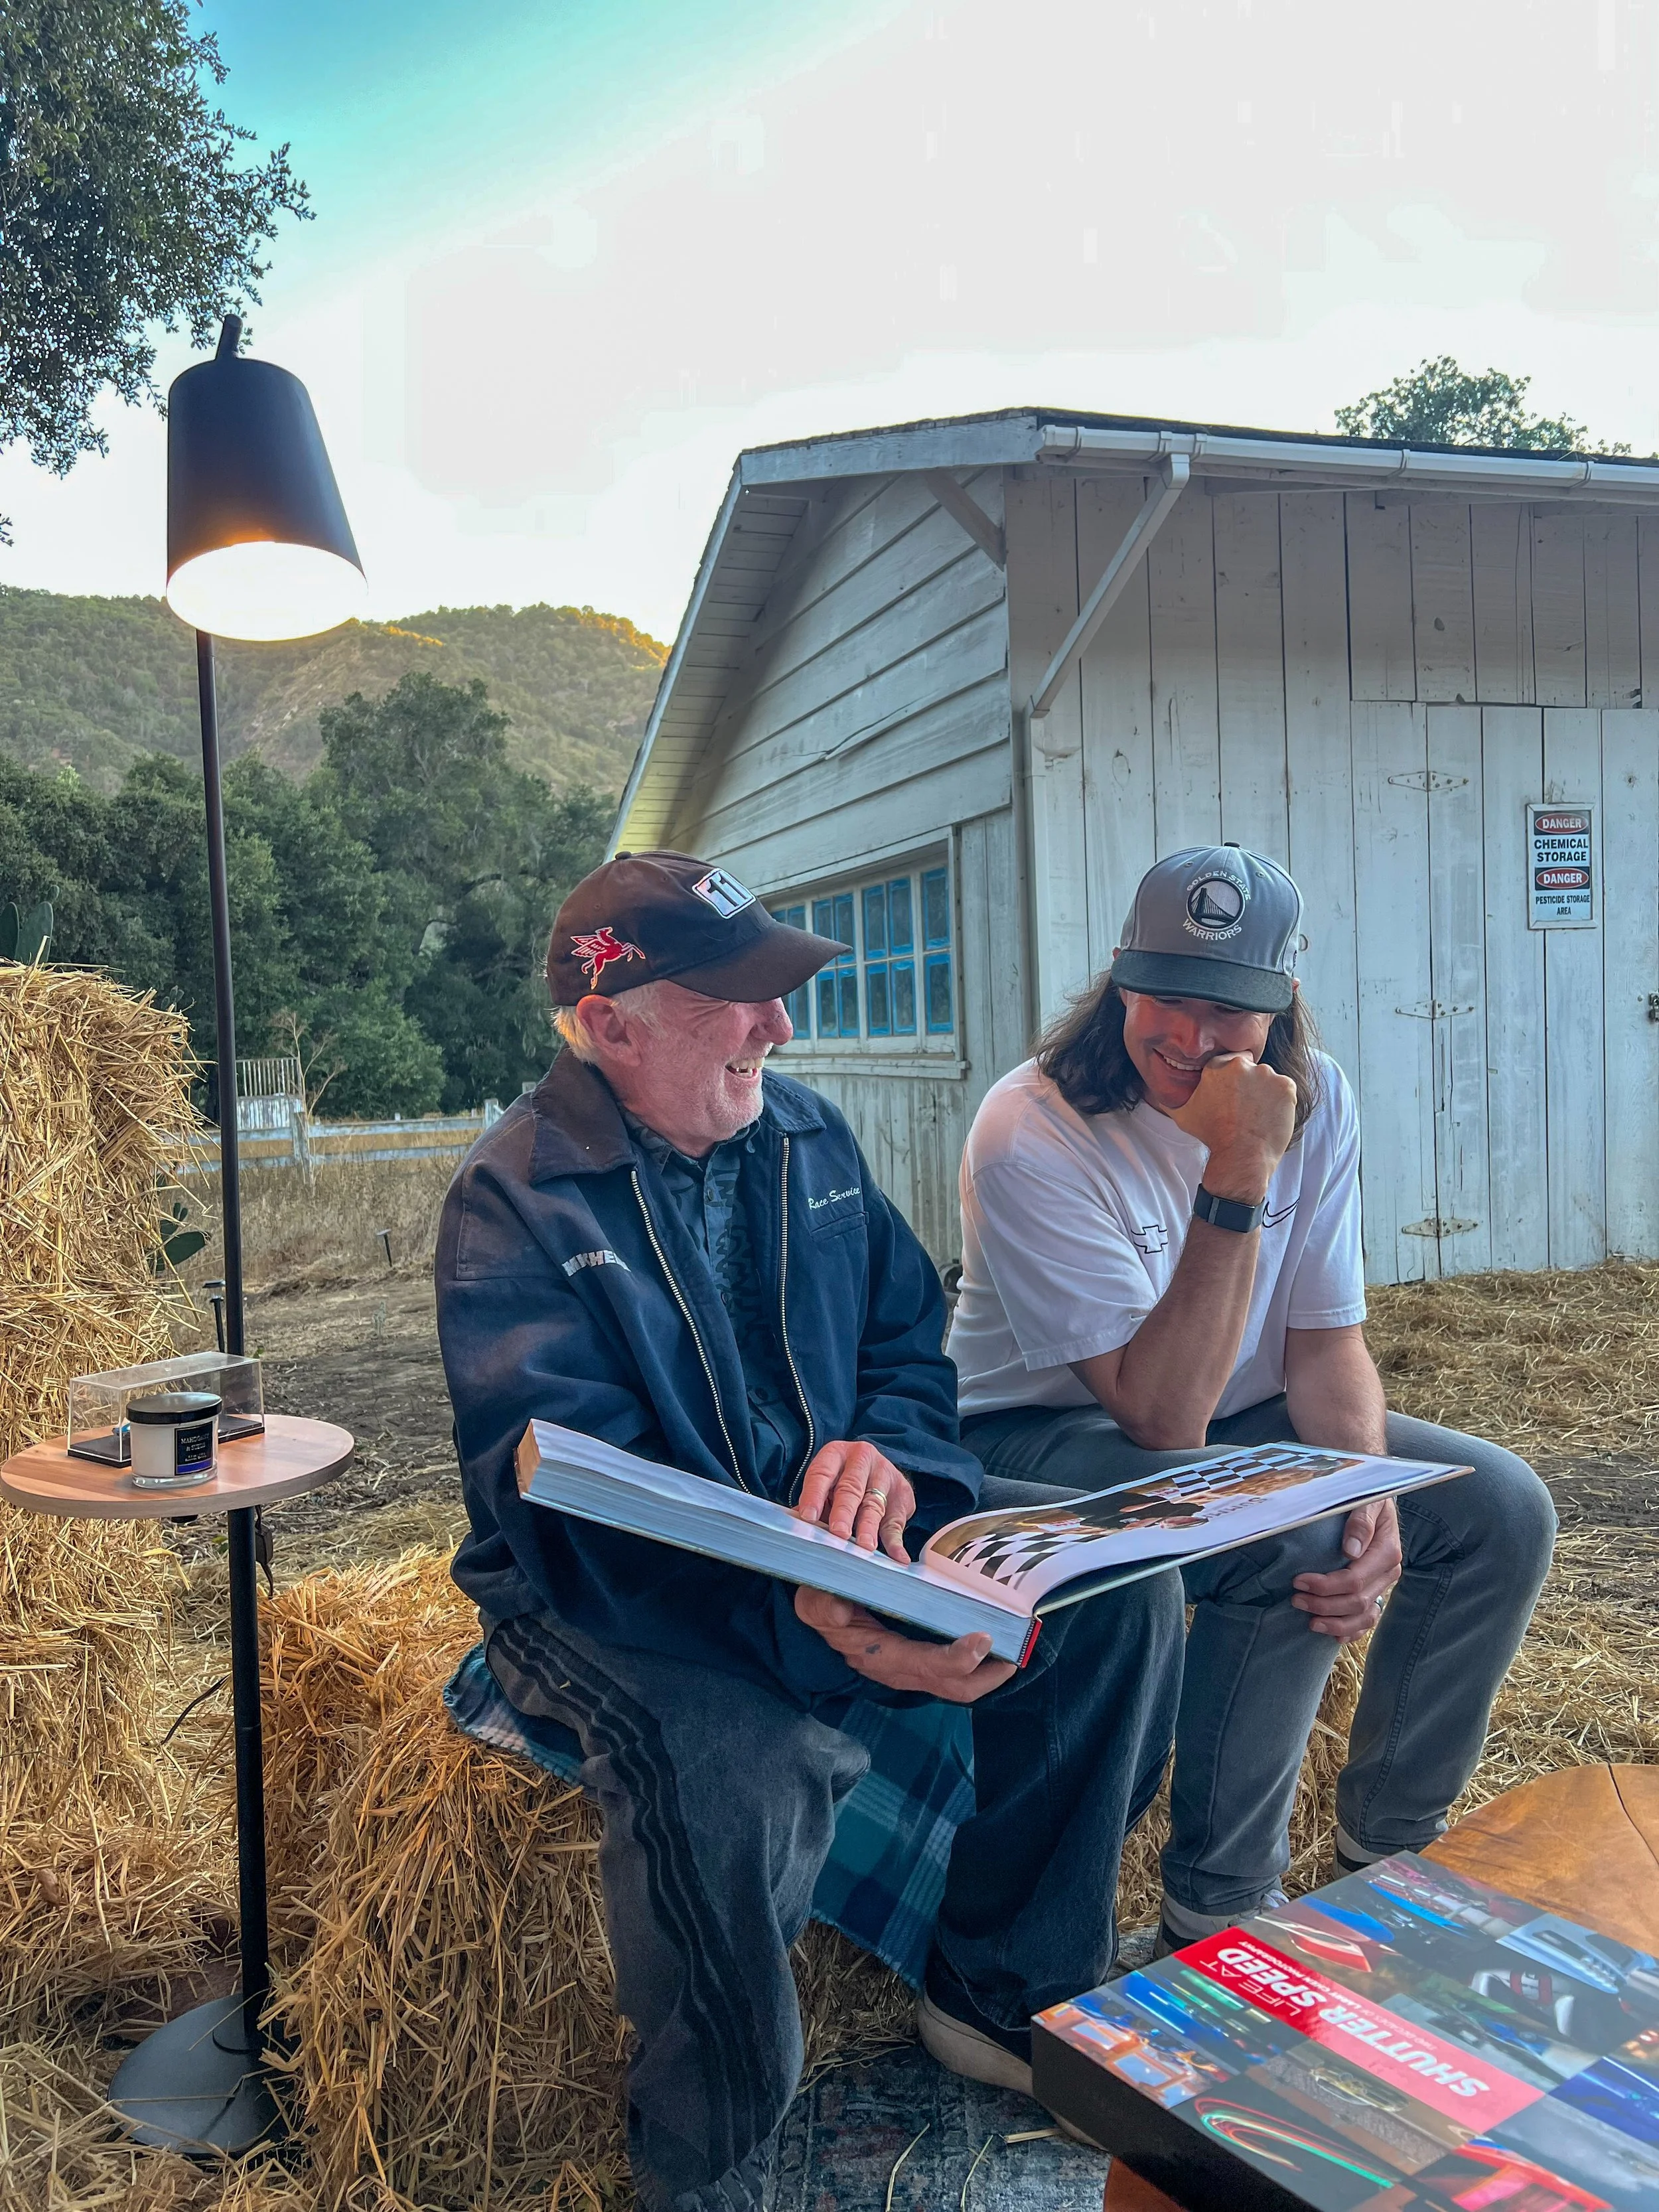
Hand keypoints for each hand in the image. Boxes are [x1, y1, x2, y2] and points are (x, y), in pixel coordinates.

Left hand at [792, 1440, 915, 1561]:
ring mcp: (885, 1474)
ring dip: (869, 1527)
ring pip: (874, 1503)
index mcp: (836, 1454)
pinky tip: (897, 1557)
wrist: (878, 1471)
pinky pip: (897, 1520)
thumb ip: (814, 1505)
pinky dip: (896, 1541)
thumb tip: (797, 1530)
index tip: (808, 1517)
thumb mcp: (826, 1486)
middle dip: (844, 1512)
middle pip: (850, 1487)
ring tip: (864, 1546)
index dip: (814, 1495)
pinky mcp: (902, 1494)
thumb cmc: (842, 1482)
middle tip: (839, 1533)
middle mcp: (862, 1458)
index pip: (822, 1473)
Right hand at [794, 1586, 1016, 1701]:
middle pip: (950, 1687)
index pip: (924, 1666)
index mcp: (878, 1656)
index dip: (957, 1659)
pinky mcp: (917, 1662)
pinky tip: (993, 1647)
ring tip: (1013, 1653)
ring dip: (987, 1675)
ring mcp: (910, 1670)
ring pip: (955, 1686)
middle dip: (985, 1676)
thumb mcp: (814, 1600)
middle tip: (1014, 1653)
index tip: (983, 1639)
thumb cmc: (822, 1604)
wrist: (819, 1614)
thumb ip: (822, 1605)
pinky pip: (952, 1674)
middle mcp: (898, 1670)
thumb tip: (840, 1609)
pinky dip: (976, 1666)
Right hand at [1168, 1052, 1296, 1202]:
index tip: (1234, 1094)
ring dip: (1266, 1092)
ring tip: (1258, 1114)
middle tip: (1246, 1107)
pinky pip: (1285, 1089)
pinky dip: (1281, 1101)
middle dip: (1249, 1084)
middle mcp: (1242, 1065)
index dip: (1233, 1079)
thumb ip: (1174, 1097)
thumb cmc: (1212, 1137)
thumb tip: (1162, 1091)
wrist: (1240, 1156)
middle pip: (1250, 1068)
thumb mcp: (1184, 1115)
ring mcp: (1266, 1074)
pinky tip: (1270, 1116)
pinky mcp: (1286, 1086)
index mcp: (1217, 1066)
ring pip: (1268, 1079)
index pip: (1230, 1061)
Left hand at [1291, 1497, 1401, 1642]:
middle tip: (1295, 1599)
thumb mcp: (1365, 1500)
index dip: (1326, 1585)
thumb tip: (1351, 1550)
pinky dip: (1351, 1631)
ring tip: (1309, 1622)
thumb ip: (1360, 1521)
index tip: (1299, 1581)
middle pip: (1357, 1602)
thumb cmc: (1365, 1499)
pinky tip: (1333, 1636)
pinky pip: (1368, 1620)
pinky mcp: (1377, 1592)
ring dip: (1336, 1624)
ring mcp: (1384, 1585)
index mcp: (1386, 1552)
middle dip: (1324, 1605)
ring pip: (1364, 1617)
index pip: (1355, 1580)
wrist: (1377, 1502)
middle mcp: (1388, 1573)